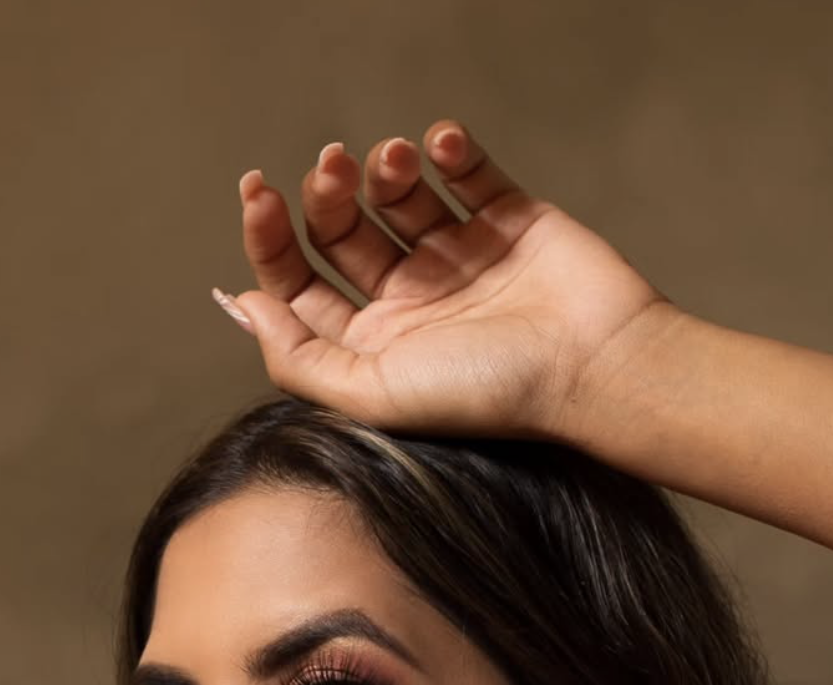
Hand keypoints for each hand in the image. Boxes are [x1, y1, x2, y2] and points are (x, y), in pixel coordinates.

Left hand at [219, 120, 673, 444]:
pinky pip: (468, 172)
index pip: (301, 285)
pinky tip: (440, 143)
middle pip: (342, 233)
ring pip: (400, 196)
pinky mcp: (511, 221)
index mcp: (374, 344)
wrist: (591, 366)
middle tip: (332, 168)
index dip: (269, 238)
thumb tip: (241, 307)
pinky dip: (449, 148)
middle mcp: (412, 301)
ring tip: (395, 159)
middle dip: (324, 194)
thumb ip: (298, 357)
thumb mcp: (373, 393)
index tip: (258, 194)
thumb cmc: (488, 392)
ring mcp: (462, 258)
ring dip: (384, 167)